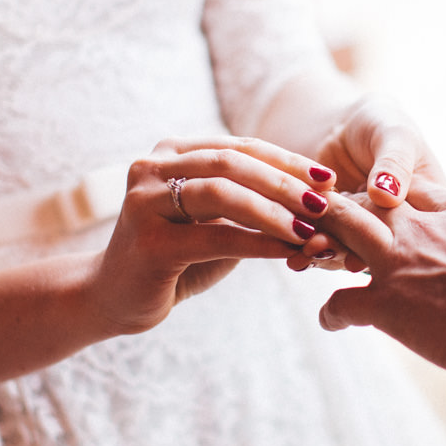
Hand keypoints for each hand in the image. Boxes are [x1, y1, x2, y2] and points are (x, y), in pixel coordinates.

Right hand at [90, 137, 337, 333]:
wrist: (117, 299)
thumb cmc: (177, 259)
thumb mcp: (217, 224)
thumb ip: (253, 206)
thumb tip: (319, 200)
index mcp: (172, 153)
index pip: (239, 146)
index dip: (287, 160)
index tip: (329, 177)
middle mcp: (152, 167)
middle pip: (231, 163)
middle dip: (285, 182)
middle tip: (325, 203)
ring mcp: (144, 202)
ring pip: (221, 193)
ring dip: (273, 210)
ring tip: (310, 228)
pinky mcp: (147, 242)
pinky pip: (214, 237)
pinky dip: (257, 242)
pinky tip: (288, 250)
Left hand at [289, 93, 445, 270]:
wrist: (342, 126)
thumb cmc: (380, 124)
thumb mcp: (396, 135)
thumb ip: (394, 163)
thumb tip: (387, 194)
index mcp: (423, 211)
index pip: (411, 237)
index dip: (387, 249)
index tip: (358, 255)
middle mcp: (394, 230)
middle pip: (375, 251)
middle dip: (345, 253)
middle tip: (319, 249)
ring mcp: (363, 235)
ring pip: (345, 252)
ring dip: (322, 254)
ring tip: (300, 252)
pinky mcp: (333, 233)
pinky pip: (320, 242)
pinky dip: (302, 244)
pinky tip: (287, 246)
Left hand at [308, 179, 445, 373]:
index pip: (413, 191)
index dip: (392, 196)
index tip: (380, 203)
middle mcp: (423, 227)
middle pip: (369, 202)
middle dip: (343, 204)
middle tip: (325, 214)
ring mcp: (400, 262)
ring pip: (343, 231)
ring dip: (322, 239)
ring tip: (307, 250)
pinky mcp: (386, 303)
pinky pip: (341, 302)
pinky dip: (331, 312)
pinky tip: (329, 321)